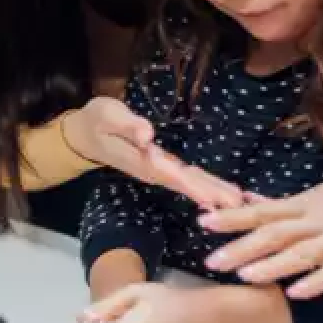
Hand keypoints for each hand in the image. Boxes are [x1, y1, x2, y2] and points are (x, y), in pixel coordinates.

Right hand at [64, 98, 243, 209]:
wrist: (85, 134)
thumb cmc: (97, 121)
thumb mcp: (108, 116)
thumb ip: (128, 125)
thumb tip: (148, 135)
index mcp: (142, 160)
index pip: (171, 175)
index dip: (193, 187)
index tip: (214, 199)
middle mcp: (152, 170)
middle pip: (185, 184)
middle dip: (210, 194)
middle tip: (237, 206)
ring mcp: (157, 170)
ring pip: (188, 182)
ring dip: (211, 192)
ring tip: (236, 202)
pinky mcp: (162, 166)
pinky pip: (187, 178)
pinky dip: (204, 185)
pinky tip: (218, 193)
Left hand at [200, 172, 322, 298]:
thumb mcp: (317, 196)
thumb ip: (282, 205)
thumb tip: (248, 201)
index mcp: (304, 205)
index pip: (262, 211)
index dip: (233, 217)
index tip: (204, 222)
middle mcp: (316, 221)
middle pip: (274, 233)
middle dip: (242, 247)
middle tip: (211, 261)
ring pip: (301, 253)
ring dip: (272, 264)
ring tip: (244, 276)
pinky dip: (315, 280)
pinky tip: (296, 291)